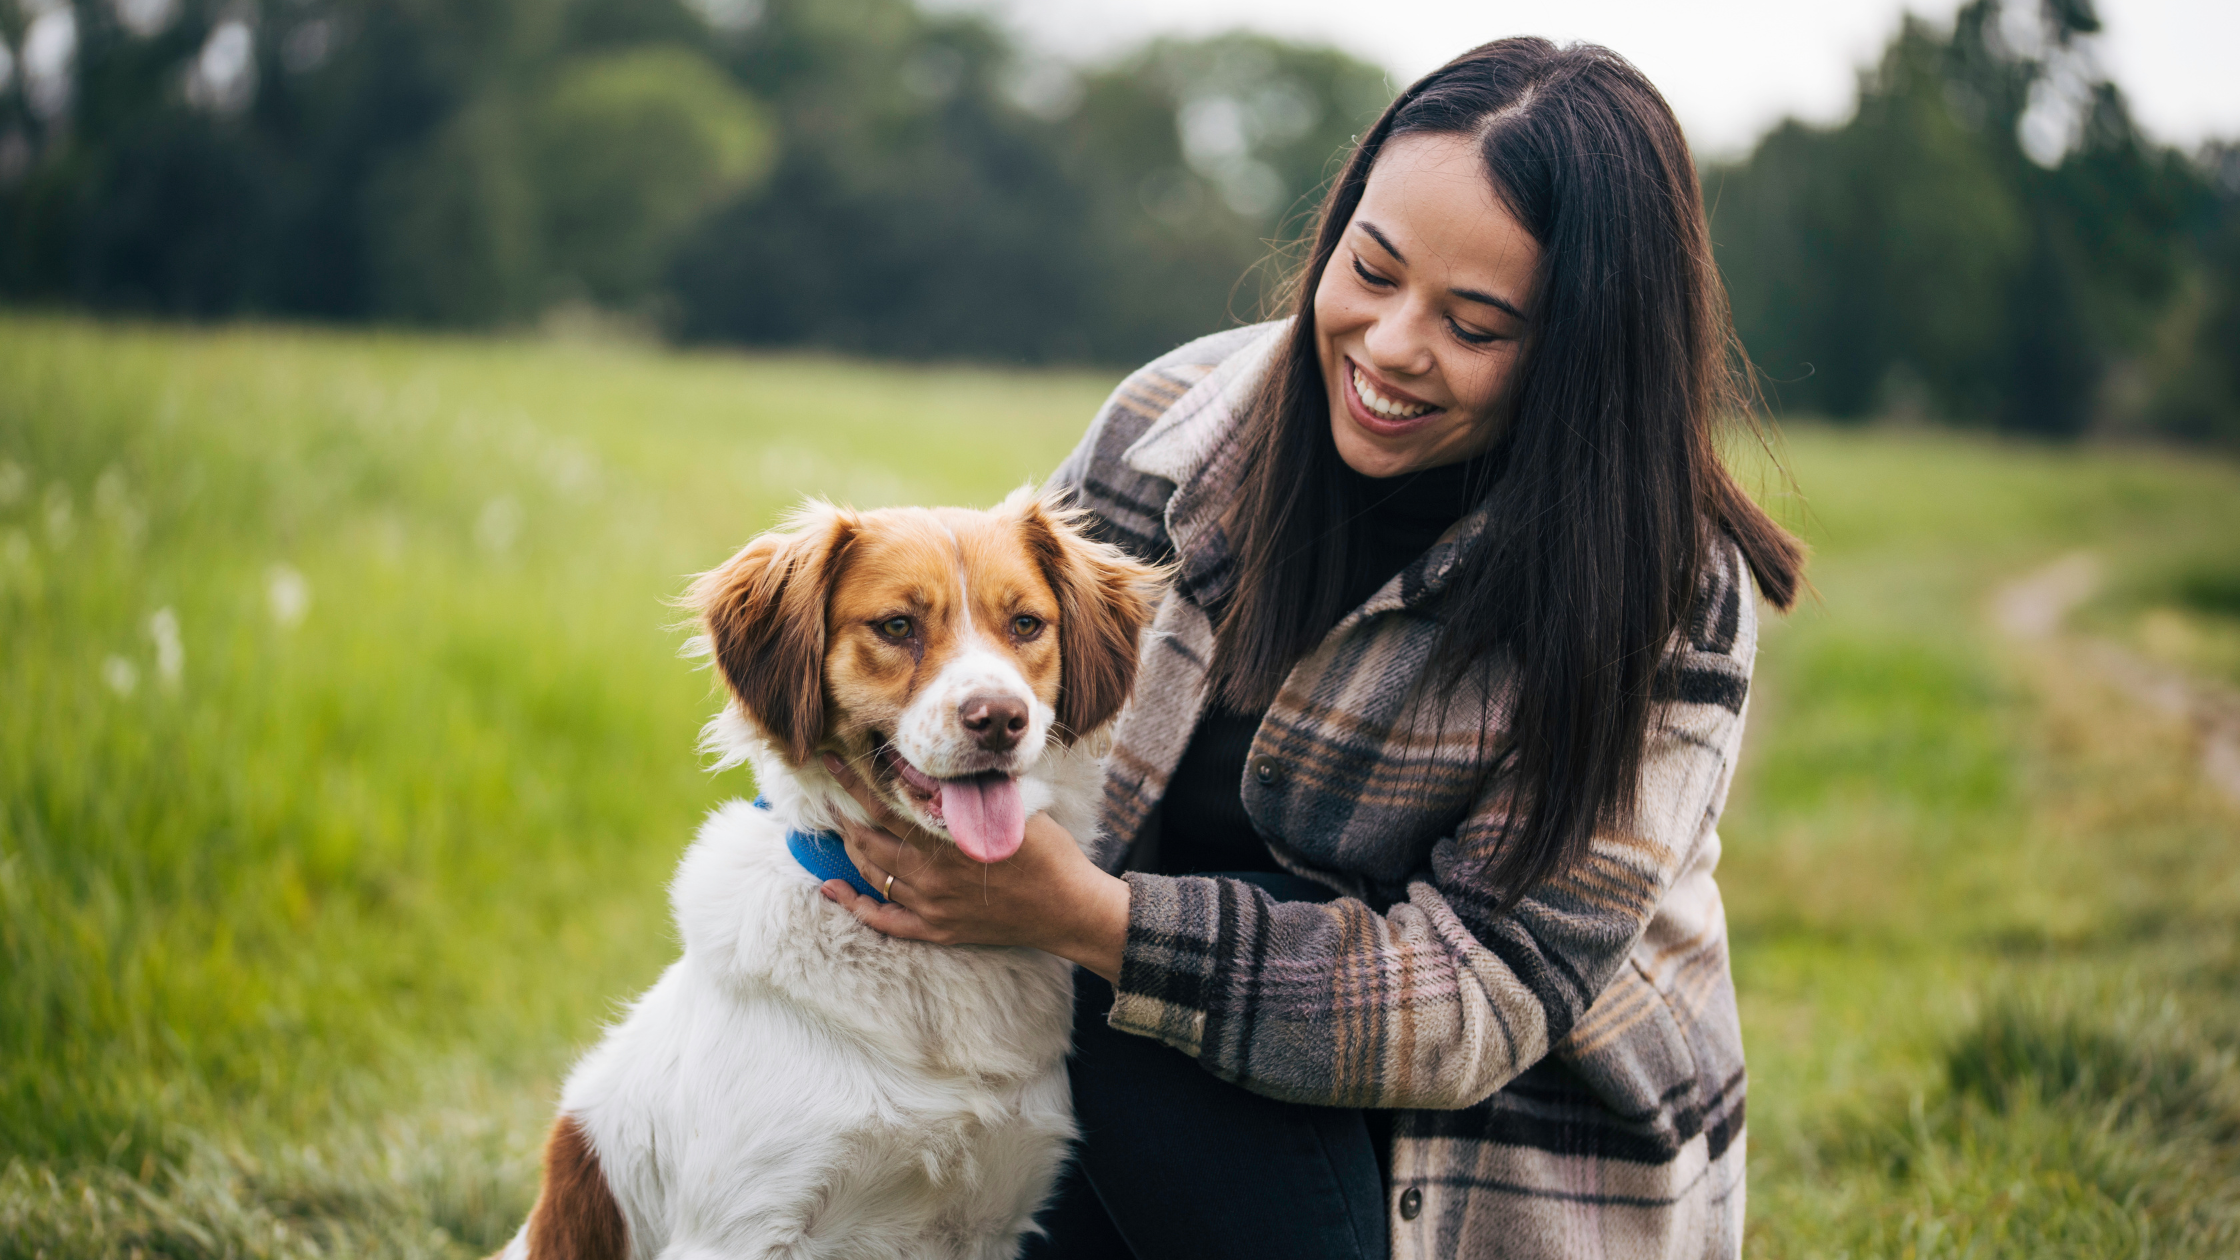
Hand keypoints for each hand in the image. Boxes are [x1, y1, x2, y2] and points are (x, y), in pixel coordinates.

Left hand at [818, 754, 1129, 982]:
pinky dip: (855, 905)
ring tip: (839, 826)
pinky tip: (832, 889)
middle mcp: (933, 875)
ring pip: (874, 875)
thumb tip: (939, 765)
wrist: (1069, 909)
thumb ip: (972, 790)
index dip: (854, 783)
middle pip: (870, 840)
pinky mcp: (937, 930)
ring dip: (851, 849)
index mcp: (949, 840)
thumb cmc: (1048, 853)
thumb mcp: (1014, 809)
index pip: (886, 806)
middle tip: (829, 792)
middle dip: (844, 814)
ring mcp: (933, 906)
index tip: (832, 762)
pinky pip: (885, 921)